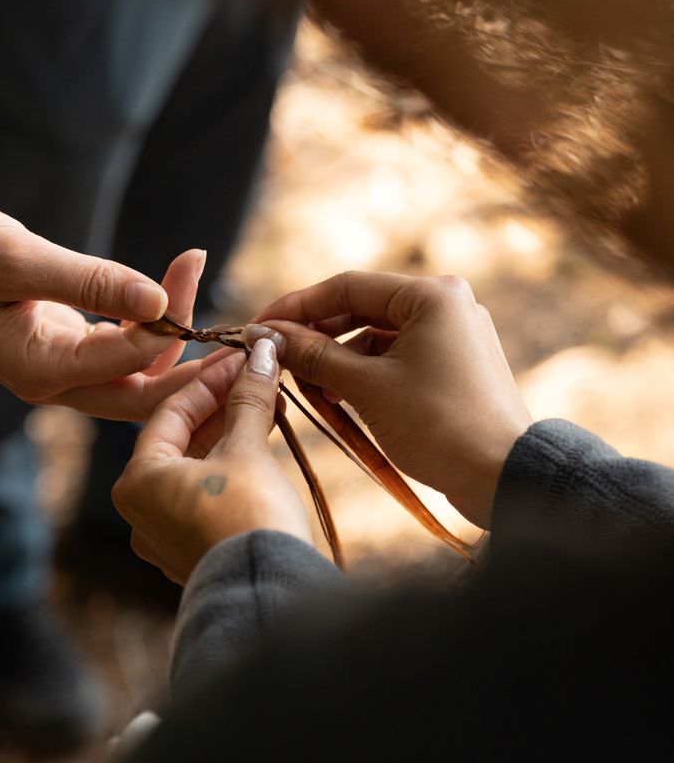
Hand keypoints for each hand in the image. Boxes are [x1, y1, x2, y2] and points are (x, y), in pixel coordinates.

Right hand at [0, 200, 208, 416]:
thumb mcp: (17, 258)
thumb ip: (89, 281)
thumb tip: (159, 302)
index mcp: (41, 372)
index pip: (133, 365)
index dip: (182, 333)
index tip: (216, 293)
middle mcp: (52, 383)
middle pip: (147, 395)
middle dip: (200, 364)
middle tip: (250, 330)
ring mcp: (55, 370)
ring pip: (136, 373)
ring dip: (175, 334)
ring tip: (197, 266)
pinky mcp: (58, 348)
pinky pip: (119, 352)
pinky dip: (148, 323)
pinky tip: (170, 282)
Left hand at [114, 338, 312, 584]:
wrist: (270, 593)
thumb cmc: (250, 518)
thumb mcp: (248, 450)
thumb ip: (249, 399)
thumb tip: (261, 353)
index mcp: (137, 480)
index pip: (171, 412)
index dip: (212, 380)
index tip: (244, 357)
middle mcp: (140, 510)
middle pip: (181, 440)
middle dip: (223, 407)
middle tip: (258, 377)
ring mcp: (164, 537)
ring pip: (195, 469)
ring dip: (230, 435)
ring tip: (268, 406)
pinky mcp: (192, 553)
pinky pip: (205, 497)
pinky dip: (230, 469)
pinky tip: (262, 446)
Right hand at [248, 271, 531, 528]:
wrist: (502, 476)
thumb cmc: (439, 425)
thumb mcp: (366, 387)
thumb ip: (314, 355)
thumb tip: (269, 336)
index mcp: (431, 295)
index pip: (346, 286)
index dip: (297, 307)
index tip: (259, 326)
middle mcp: (447, 305)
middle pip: (361, 309)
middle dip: (316, 335)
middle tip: (275, 357)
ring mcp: (454, 335)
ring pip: (377, 337)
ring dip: (338, 359)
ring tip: (304, 387)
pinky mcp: (455, 366)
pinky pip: (397, 358)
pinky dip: (365, 374)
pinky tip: (337, 398)